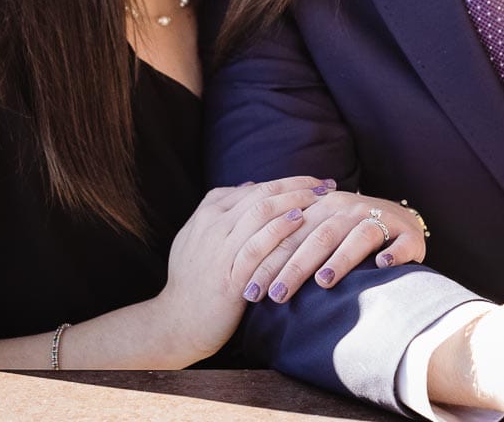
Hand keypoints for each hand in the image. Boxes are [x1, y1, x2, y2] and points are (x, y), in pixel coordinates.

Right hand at [153, 176, 334, 362]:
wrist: (177, 322)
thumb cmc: (193, 281)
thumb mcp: (198, 237)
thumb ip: (221, 210)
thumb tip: (249, 187)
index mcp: (208, 214)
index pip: (255, 188)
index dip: (288, 182)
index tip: (315, 181)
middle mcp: (213, 226)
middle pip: (262, 195)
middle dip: (298, 186)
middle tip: (326, 185)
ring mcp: (220, 250)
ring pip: (261, 213)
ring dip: (295, 201)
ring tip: (321, 198)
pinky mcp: (229, 276)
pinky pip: (257, 246)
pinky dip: (279, 230)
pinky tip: (300, 222)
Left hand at [244, 190, 427, 303]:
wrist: (400, 221)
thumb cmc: (346, 234)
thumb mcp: (316, 233)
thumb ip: (287, 245)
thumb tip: (244, 277)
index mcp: (319, 207)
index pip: (287, 233)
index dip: (267, 261)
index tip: (248, 291)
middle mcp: (347, 208)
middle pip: (317, 235)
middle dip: (293, 266)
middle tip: (275, 296)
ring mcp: (379, 218)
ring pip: (355, 236)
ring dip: (340, 258)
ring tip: (322, 282)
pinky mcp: (407, 233)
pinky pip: (400, 242)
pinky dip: (392, 253)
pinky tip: (381, 266)